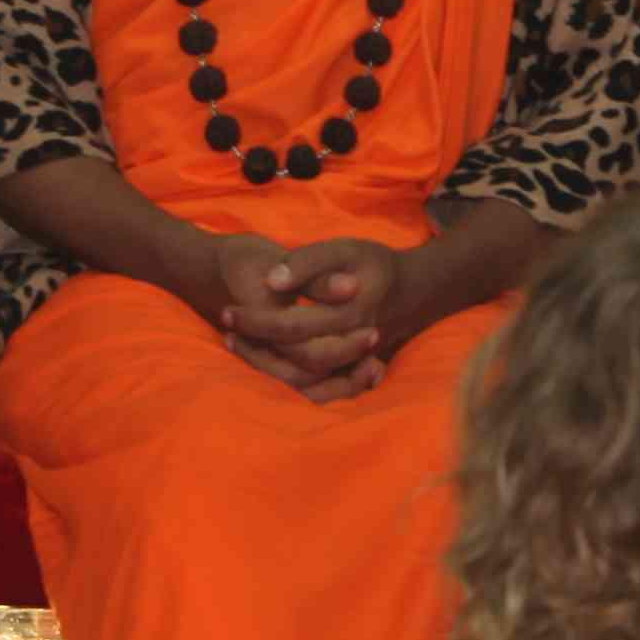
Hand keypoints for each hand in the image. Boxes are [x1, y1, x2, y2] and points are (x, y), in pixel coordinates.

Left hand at [241, 240, 412, 401]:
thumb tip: (271, 280)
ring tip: (234, 342)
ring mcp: (352, 365)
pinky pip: (315, 389)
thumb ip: (309, 264)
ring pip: (303, 382)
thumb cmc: (374, 265)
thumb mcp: (346, 249)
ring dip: (265, 365)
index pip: (291, 326)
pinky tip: (260, 361)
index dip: (256, 321)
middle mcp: (350, 347)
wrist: (413, 290)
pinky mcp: (349, 372)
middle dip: (254, 347)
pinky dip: (285, 379)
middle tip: (225, 325)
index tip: (228, 310)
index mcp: (347, 315)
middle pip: (293, 360)